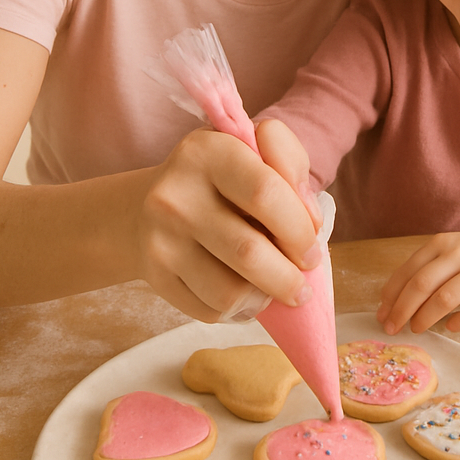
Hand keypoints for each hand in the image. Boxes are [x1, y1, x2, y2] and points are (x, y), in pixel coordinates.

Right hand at [137, 119, 321, 322]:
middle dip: (288, 277)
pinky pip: (211, 310)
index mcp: (207, 151)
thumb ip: (291, 166)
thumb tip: (310, 223)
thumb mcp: (256, 150)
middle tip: (302, 284)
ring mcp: (160, 238)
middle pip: (248, 251)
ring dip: (265, 297)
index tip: (312, 246)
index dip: (299, 228)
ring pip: (231, 291)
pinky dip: (238, 309)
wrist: (147, 206)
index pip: (266, 193)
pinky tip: (244, 292)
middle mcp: (176, 194)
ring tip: (273, 288)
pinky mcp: (155, 275)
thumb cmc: (222, 178)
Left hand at [376, 223, 459, 333]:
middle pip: (421, 285)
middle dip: (401, 310)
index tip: (382, 314)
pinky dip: (458, 323)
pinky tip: (451, 327)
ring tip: (417, 328)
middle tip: (392, 328)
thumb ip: (428, 269)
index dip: (392, 295)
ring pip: (444, 299)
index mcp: (443, 243)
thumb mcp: (454, 251)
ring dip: (425, 318)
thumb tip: (393, 301)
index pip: (408, 271)